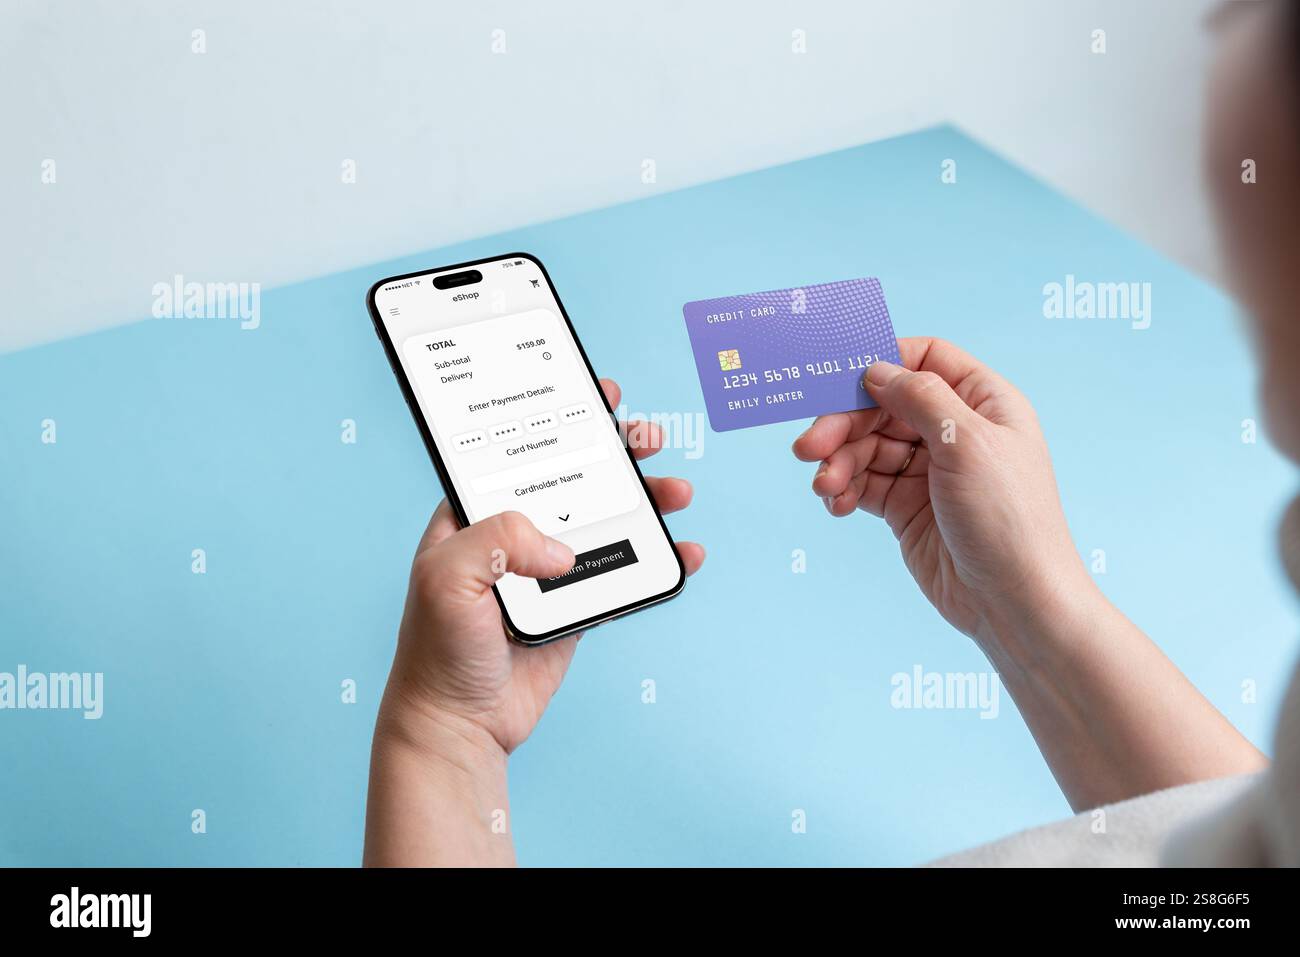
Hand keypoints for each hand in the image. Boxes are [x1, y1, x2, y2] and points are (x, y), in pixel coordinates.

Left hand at [381, 377, 704, 758]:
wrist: (461, 724)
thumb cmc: (437, 650)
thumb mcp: (447, 580)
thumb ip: (498, 542)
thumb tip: (561, 551)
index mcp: (474, 516)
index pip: (522, 452)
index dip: (561, 420)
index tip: (596, 395)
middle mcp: (514, 535)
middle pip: (576, 477)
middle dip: (616, 452)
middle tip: (647, 437)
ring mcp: (548, 570)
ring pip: (608, 520)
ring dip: (647, 501)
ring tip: (677, 491)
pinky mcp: (576, 604)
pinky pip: (624, 571)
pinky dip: (659, 558)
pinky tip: (686, 552)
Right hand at [792, 337, 1087, 644]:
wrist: (1014, 602)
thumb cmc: (1008, 519)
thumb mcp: (969, 443)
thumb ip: (921, 398)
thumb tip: (877, 370)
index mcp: (983, 402)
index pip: (925, 360)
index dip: (883, 363)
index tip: (840, 379)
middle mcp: (955, 431)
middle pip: (884, 406)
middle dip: (844, 423)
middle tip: (809, 447)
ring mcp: (929, 470)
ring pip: (867, 446)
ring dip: (839, 461)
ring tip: (825, 486)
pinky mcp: (906, 507)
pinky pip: (864, 483)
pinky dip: (844, 489)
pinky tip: (835, 503)